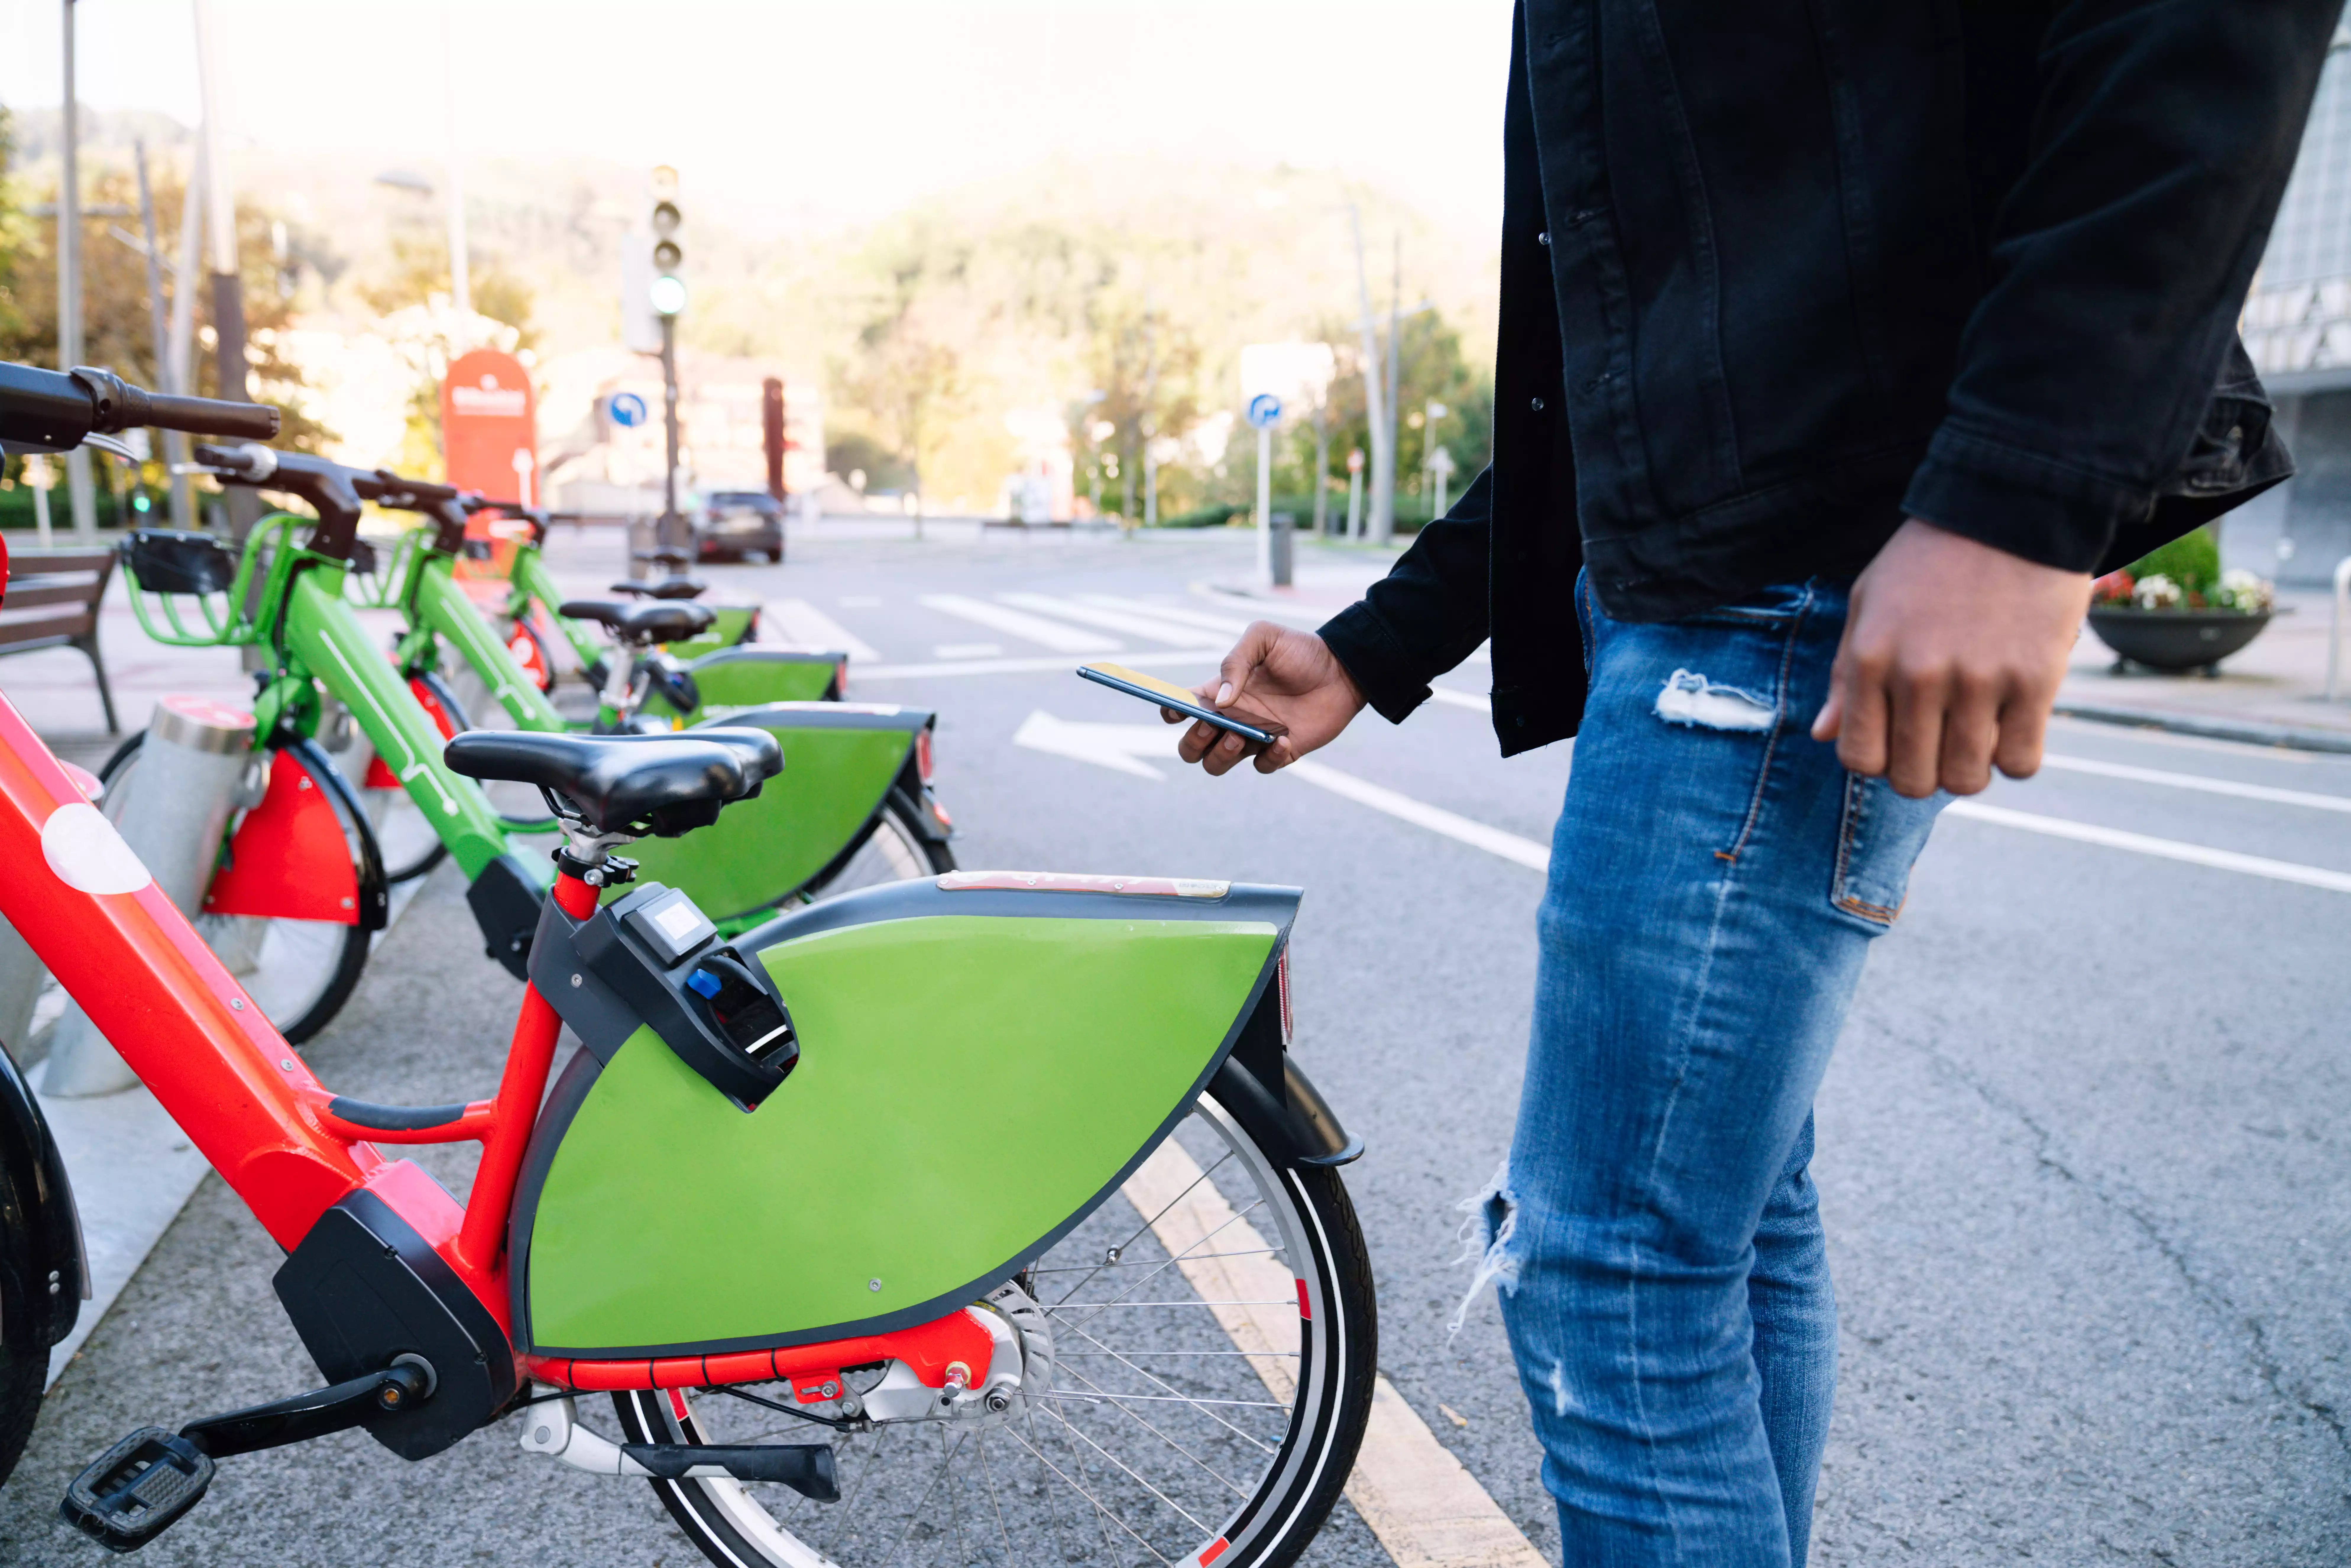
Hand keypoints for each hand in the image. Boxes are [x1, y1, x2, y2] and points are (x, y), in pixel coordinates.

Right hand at [1169, 622, 1366, 775]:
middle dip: (1192, 742)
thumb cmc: (1301, 650)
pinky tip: (1283, 739)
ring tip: (1243, 734)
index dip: (1170, 712)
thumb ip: (1235, 661)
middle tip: (1213, 725)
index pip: (1182, 707)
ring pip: (1216, 764)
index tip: (1177, 711)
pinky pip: (1261, 767)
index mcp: (1220, 690)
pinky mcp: (1281, 751)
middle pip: (1190, 747)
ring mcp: (1254, 737)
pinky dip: (1268, 758)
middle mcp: (1232, 717)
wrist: (1343, 669)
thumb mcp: (1264, 638)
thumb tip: (1221, 701)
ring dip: (1221, 755)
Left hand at [1812, 518, 2090, 797]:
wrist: (2009, 509)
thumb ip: (1843, 675)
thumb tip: (1823, 736)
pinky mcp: (2035, 679)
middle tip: (1940, 743)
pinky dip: (2016, 756)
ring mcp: (1978, 680)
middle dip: (1924, 773)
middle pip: (1913, 779)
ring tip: (1977, 735)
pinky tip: (2012, 725)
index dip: (1878, 762)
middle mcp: (1919, 675)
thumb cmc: (1930, 559)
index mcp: (1870, 658)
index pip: (1859, 758)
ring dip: (1971, 769)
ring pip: (1967, 779)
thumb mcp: (1868, 604)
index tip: (1896, 743)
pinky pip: (2022, 762)